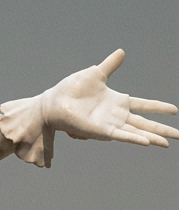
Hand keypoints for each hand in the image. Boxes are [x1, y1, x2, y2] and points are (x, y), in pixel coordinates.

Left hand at [44, 50, 177, 146]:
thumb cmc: (73, 89)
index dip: (158, 108)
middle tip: (178, 136)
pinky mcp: (102, 132)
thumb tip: (122, 52)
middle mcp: (117, 116)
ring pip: (137, 133)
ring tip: (167, 143)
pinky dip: (134, 139)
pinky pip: (122, 136)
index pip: (144, 105)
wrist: (55, 102)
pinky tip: (147, 142)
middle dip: (162, 130)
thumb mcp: (97, 73)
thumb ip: (110, 65)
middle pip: (145, 123)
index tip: (174, 110)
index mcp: (118, 102)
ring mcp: (110, 125)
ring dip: (153, 137)